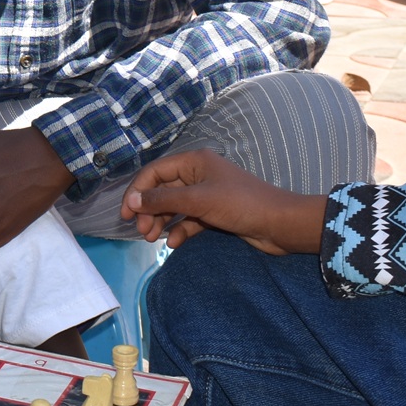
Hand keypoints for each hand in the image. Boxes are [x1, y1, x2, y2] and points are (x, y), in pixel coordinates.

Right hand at [120, 149, 324, 254]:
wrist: (279, 225)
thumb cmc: (239, 204)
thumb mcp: (198, 200)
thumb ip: (163, 199)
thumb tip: (133, 201)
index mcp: (195, 161)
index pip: (155, 172)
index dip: (138, 191)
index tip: (126, 214)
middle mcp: (199, 174)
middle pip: (163, 190)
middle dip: (149, 210)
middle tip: (141, 231)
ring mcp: (208, 195)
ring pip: (175, 206)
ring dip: (162, 221)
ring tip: (152, 239)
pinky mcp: (216, 214)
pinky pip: (190, 220)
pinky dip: (180, 230)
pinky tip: (174, 244)